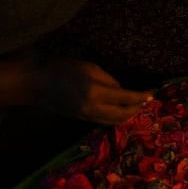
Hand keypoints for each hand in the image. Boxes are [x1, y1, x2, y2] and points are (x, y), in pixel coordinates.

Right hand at [33, 59, 151, 124]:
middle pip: (122, 114)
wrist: (37, 84)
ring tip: (136, 107)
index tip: (150, 94)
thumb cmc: (63, 68)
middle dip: (136, 109)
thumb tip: (122, 90)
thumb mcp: (90, 67)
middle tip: (145, 101)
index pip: (125, 98)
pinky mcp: (81, 119)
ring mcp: (86, 116)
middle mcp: (92, 108)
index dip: (140, 97)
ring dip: (126, 115)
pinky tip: (120, 111)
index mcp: (96, 92)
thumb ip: (109, 80)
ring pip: (112, 121)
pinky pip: (103, 121)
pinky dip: (114, 117)